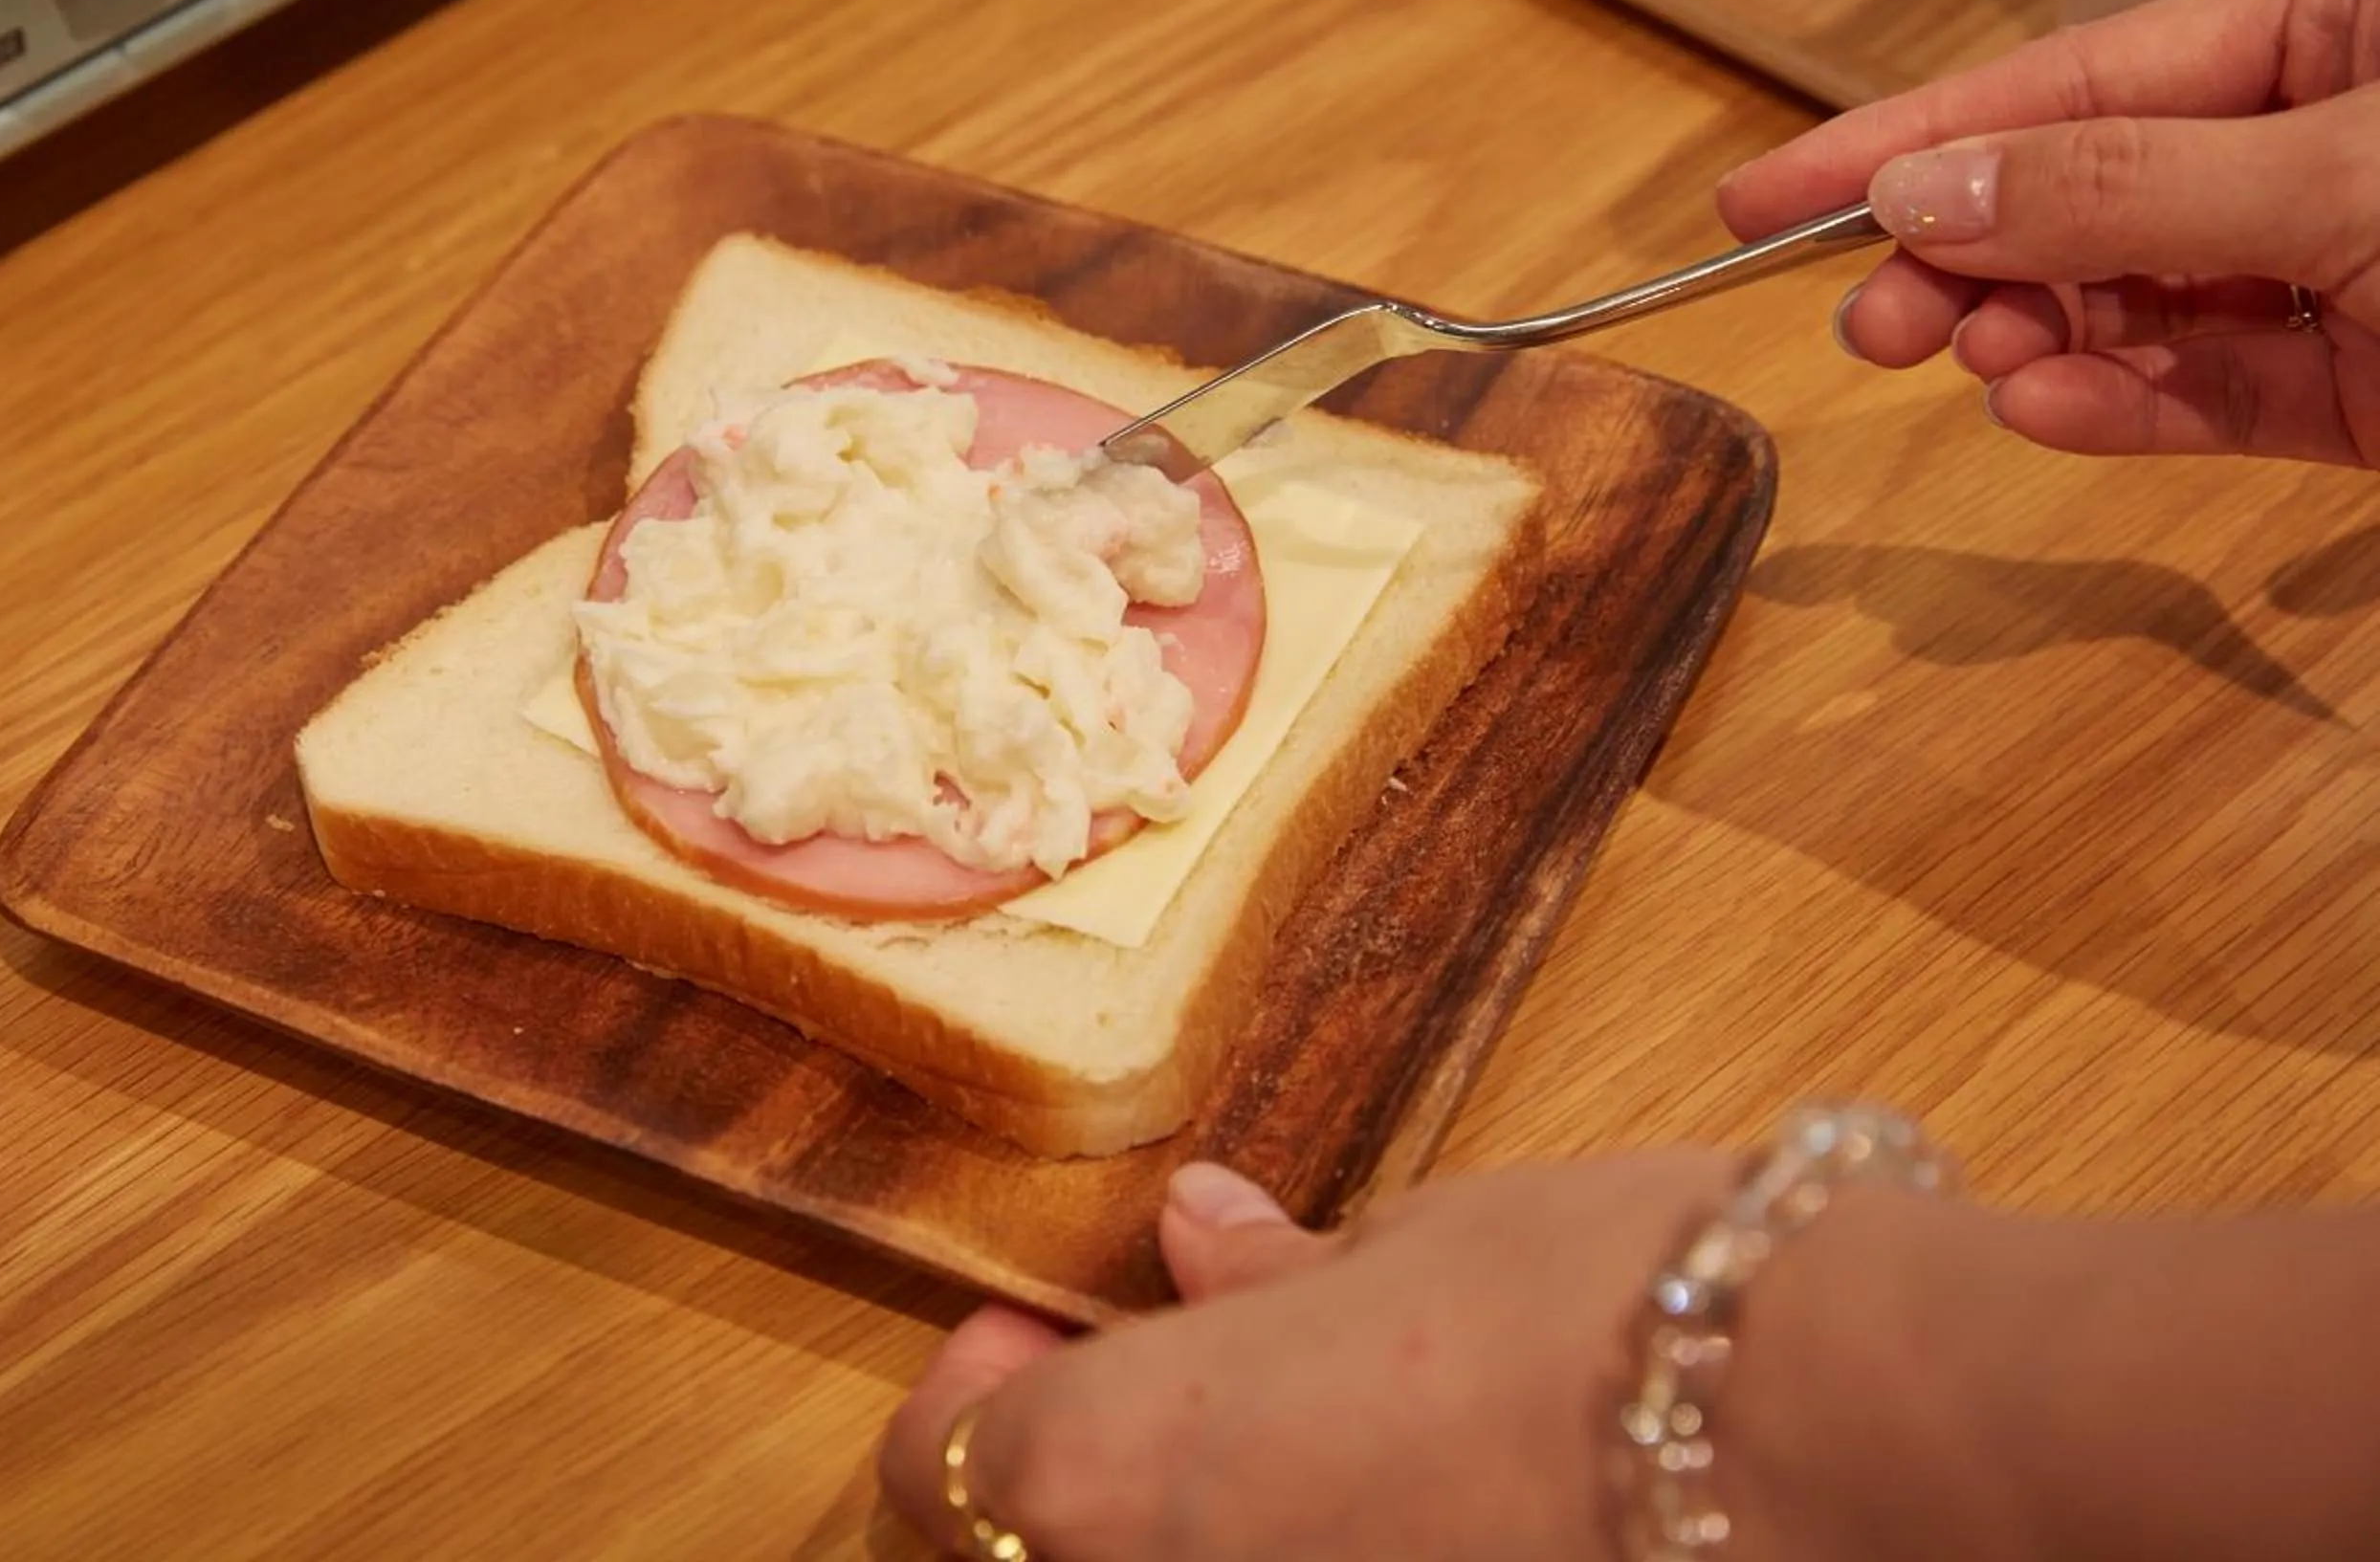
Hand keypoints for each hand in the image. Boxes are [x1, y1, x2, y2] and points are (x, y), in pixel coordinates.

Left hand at [876, 1151, 1743, 1560]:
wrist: (1828, 1435)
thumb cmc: (1598, 1307)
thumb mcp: (1409, 1249)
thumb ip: (1274, 1280)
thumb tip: (1202, 1247)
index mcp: (1118, 1476)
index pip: (948, 1462)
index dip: (989, 1387)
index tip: (1054, 1334)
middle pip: (1053, 1555)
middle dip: (1096, 1488)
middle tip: (1202, 1397)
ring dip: (1222, 1532)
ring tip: (1331, 1455)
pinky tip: (1427, 1514)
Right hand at [1720, 0, 2379, 463]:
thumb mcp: (2346, 178)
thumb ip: (2132, 185)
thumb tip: (1928, 192)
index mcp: (2340, 23)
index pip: (2075, 78)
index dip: (1912, 139)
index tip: (1766, 197)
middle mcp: (2323, 137)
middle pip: (2089, 192)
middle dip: (1965, 259)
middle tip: (1867, 323)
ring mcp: (2349, 269)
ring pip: (2142, 300)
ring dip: (2034, 338)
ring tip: (1966, 362)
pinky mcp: (2370, 387)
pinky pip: (2216, 392)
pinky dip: (2124, 408)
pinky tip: (2043, 411)